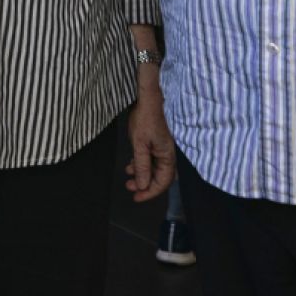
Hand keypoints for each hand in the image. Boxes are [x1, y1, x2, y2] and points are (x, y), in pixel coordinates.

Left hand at [124, 79, 175, 201]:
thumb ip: (142, 166)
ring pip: (154, 168)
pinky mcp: (157, 142)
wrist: (150, 97)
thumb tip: (143, 186)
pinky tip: (131, 164)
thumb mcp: (140, 144)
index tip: (136, 198)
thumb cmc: (146, 119)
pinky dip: (141, 163)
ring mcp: (163, 148)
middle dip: (144, 184)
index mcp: (168, 156)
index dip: (149, 193)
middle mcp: (168, 154)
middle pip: (159, 177)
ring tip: (127, 175)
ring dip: (141, 174)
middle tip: (129, 187)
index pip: (162, 183)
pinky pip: (152, 159)